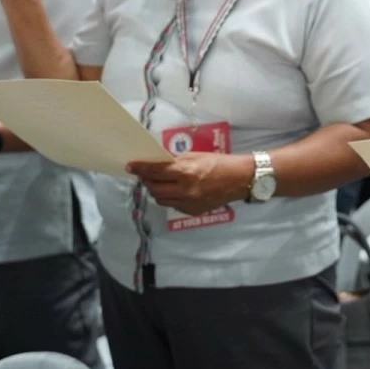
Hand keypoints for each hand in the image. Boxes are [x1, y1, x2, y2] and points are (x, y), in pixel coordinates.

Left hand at [127, 153, 254, 214]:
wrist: (239, 180)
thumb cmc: (219, 163)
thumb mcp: (196, 156)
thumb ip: (176, 162)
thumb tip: (158, 163)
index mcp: (186, 172)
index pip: (155, 171)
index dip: (140, 168)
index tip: (130, 166)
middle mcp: (185, 190)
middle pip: (154, 188)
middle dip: (146, 181)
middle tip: (144, 174)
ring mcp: (188, 203)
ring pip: (161, 199)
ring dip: (156, 190)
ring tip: (159, 183)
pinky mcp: (192, 211)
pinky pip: (173, 205)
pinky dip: (170, 197)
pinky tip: (175, 190)